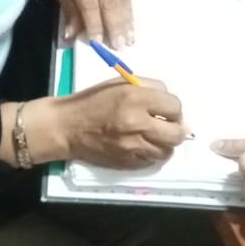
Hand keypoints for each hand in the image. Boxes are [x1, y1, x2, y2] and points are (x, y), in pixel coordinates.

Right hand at [45, 77, 185, 169]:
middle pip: (177, 133)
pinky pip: (151, 161)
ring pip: (167, 151)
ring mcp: (133, 146)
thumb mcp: (121, 83)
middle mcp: (137, 123)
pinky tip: (142, 146)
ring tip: (154, 137)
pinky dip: (151, 154)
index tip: (166, 111)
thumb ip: (149, 89)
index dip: (173, 109)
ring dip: (164, 144)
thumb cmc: (93, 101)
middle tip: (166, 126)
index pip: (174, 107)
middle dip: (175, 129)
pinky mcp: (127, 162)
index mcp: (136, 98)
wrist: (67, 126)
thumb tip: (173, 105)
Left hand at [50, 0, 133, 46]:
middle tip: (119, 45)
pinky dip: (129, 12)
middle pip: (109, 1)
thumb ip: (69, 11)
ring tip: (129, 40)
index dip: (94, 23)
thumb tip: (72, 36)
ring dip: (126, 22)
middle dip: (115, 25)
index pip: (89, 3)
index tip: (97, 42)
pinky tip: (131, 27)